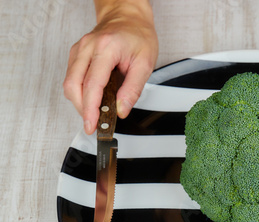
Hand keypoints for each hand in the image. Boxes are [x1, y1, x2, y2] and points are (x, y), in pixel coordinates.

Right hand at [63, 0, 157, 134]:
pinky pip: (72, 78)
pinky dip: (80, 92)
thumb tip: (122, 109)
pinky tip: (92, 99)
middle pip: (73, 86)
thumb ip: (133, 89)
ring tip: (95, 113)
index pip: (92, 85)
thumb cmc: (138, 36)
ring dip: (80, 102)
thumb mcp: (145, 63)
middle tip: (94, 123)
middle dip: (82, 109)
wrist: (128, 17)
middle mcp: (88, 47)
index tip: (91, 124)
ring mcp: (79, 50)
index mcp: (106, 49)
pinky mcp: (77, 54)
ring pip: (69, 83)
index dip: (90, 109)